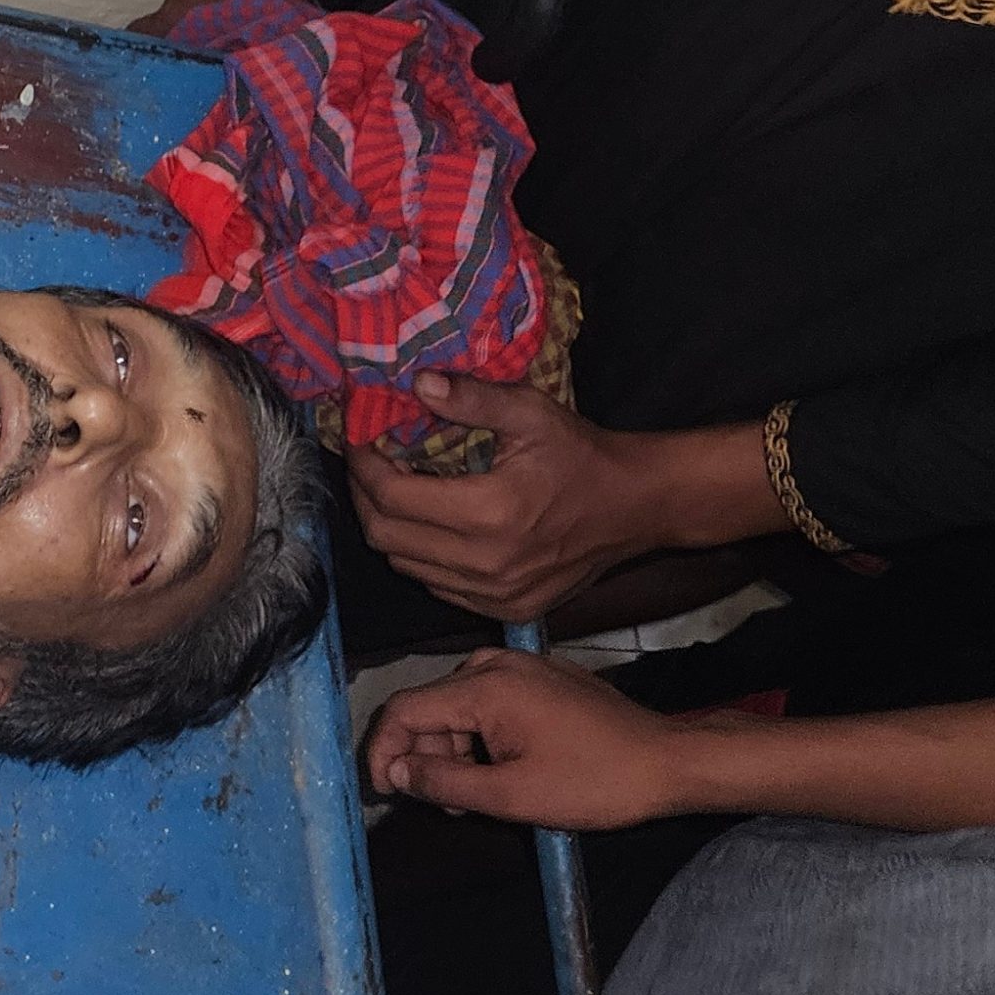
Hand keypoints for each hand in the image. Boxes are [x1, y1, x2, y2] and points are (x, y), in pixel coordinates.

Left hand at [348, 372, 676, 621]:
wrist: (636, 508)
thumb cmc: (583, 455)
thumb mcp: (532, 413)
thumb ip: (472, 398)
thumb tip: (418, 384)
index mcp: (489, 514)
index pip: (392, 498)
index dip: (363, 468)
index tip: (358, 441)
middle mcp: (485, 564)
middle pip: (387, 538)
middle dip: (365, 498)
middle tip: (366, 465)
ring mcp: (493, 595)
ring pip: (407, 566)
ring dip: (391, 528)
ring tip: (395, 490)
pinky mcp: (503, 610)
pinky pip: (437, 587)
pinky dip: (423, 556)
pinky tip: (432, 525)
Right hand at [365, 646, 709, 829]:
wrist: (668, 761)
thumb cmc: (595, 782)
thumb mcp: (510, 795)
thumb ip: (442, 782)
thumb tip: (396, 772)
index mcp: (485, 688)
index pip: (403, 709)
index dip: (382, 752)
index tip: (384, 791)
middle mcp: (498, 665)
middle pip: (430, 708)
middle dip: (425, 757)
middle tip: (446, 804)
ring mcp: (523, 668)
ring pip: (459, 707)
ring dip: (455, 751)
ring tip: (480, 794)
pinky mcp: (543, 678)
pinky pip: (490, 702)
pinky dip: (482, 737)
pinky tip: (503, 770)